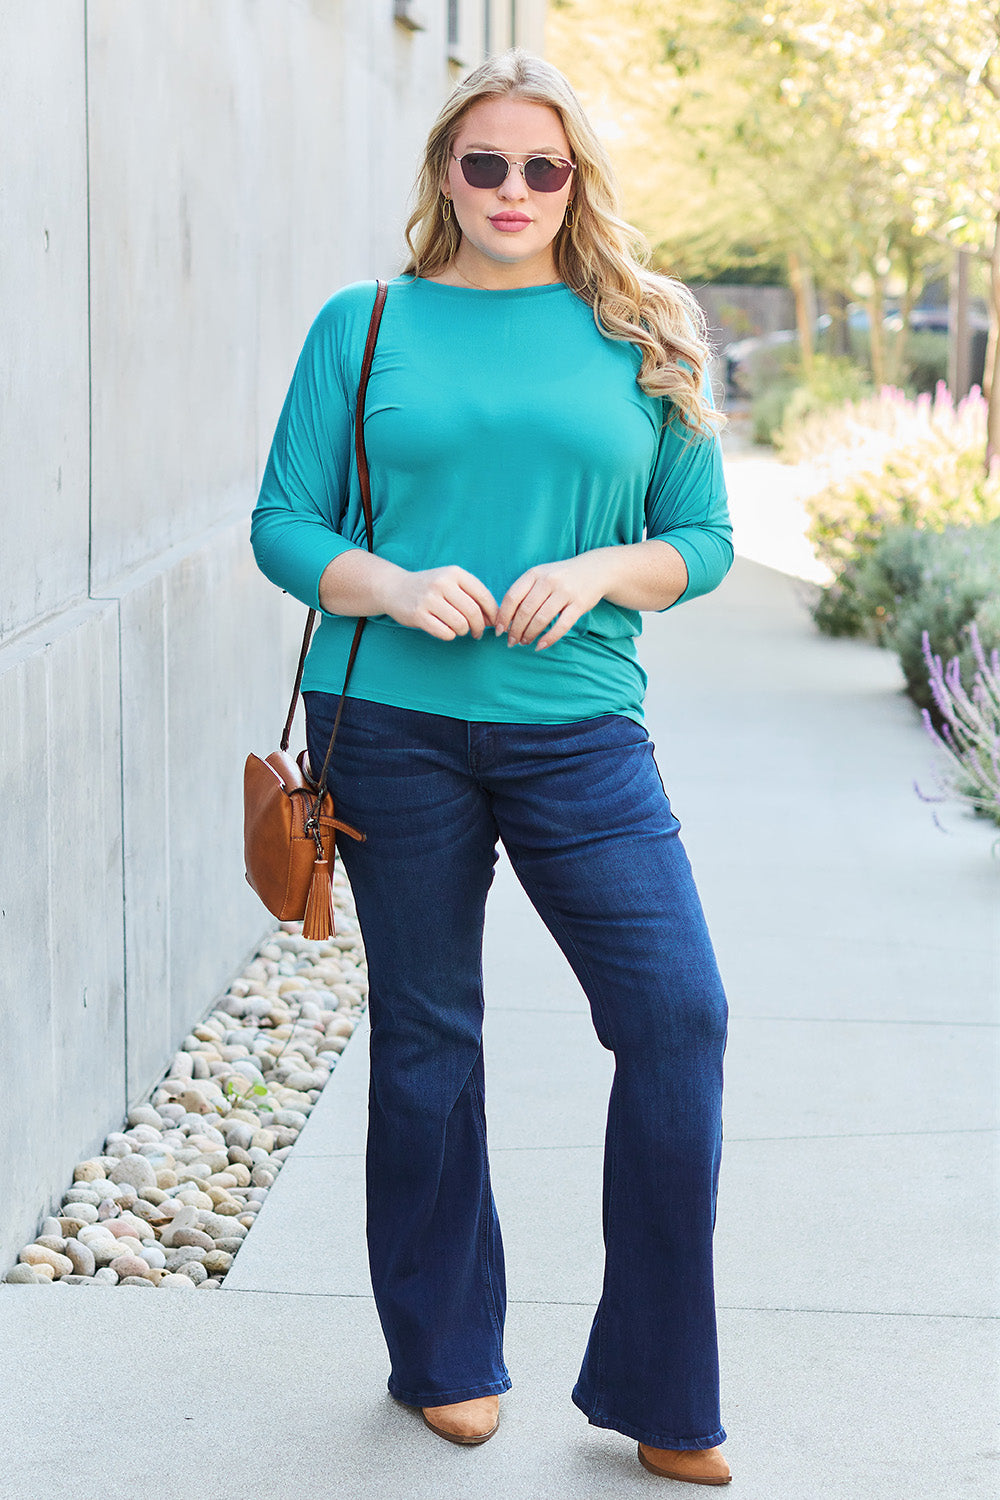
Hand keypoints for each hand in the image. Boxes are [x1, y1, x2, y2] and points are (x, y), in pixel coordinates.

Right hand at [378, 564, 498, 640]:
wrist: (394, 588)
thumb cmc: (430, 588)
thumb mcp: (451, 583)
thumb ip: (473, 597)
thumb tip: (494, 620)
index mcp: (454, 573)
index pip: (483, 595)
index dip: (493, 613)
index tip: (493, 623)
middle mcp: (442, 583)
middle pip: (473, 612)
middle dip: (479, 627)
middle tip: (478, 633)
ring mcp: (429, 599)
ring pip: (460, 624)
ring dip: (463, 631)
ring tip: (460, 630)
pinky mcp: (418, 615)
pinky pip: (445, 632)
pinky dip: (450, 635)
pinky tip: (447, 631)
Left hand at [496, 553, 615, 650]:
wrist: (594, 570)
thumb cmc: (561, 577)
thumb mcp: (541, 576)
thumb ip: (524, 593)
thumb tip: (505, 620)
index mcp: (534, 573)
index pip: (512, 597)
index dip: (503, 616)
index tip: (498, 631)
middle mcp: (548, 581)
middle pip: (525, 611)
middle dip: (515, 630)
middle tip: (511, 642)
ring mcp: (565, 592)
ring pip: (541, 619)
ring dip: (530, 635)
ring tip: (525, 643)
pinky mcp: (579, 604)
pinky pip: (561, 625)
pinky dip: (549, 638)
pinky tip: (541, 646)